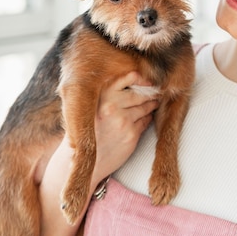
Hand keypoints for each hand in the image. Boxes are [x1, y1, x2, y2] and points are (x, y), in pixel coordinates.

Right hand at [90, 71, 158, 186]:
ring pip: (145, 107)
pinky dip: (147, 118)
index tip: (147, 81)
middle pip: (140, 94)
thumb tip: (135, 78)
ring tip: (154, 103)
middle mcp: (111, 105)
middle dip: (150, 93)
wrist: (80, 158)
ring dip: (151, 105)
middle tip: (156, 92)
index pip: (129, 78)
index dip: (141, 79)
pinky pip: (145, 121)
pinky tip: (145, 117)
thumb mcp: (90, 105)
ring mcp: (122, 120)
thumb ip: (108, 92)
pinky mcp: (131, 135)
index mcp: (101, 95)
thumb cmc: (87, 128)